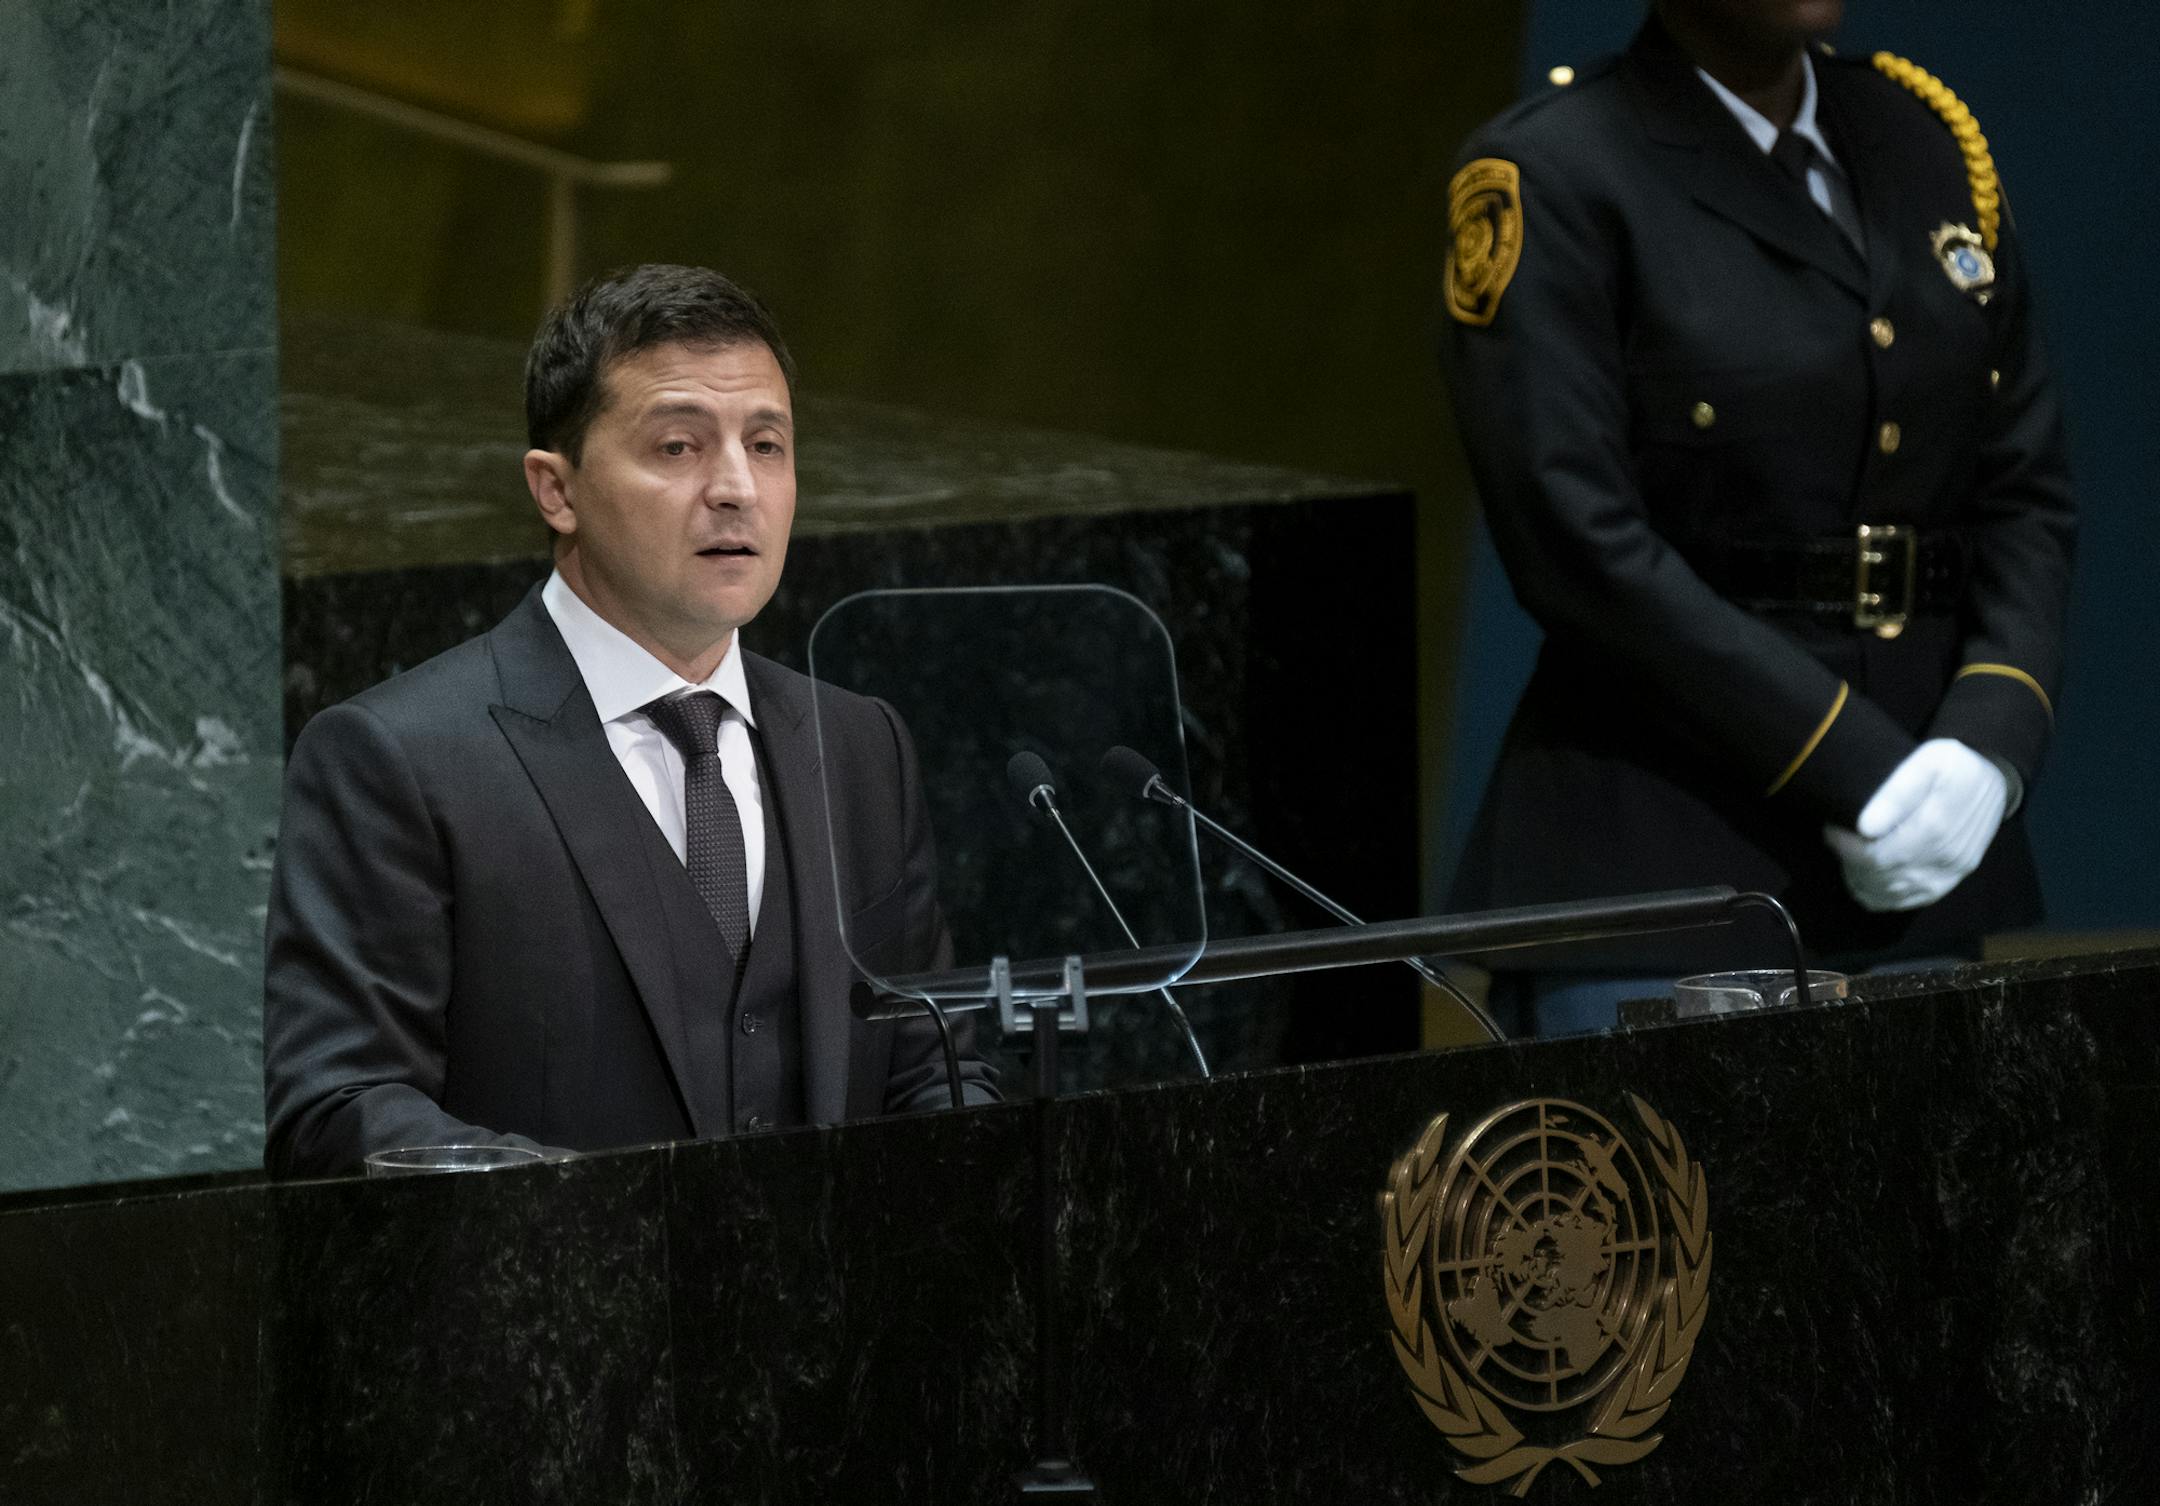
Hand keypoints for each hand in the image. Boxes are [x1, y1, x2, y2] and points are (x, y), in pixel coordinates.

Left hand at [1823, 739, 2008, 911]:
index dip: (1847, 849)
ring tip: (1849, 856)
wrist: (1994, 782)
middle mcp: (1945, 859)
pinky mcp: (1951, 881)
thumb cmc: (1955, 766)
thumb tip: (1865, 826)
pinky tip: (1867, 877)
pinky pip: (1909, 901)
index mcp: (1936, 829)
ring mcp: (1949, 874)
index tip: (1832, 830)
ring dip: (1862, 880)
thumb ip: (1897, 791)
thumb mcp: (1928, 761)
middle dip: (1851, 863)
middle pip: (1882, 878)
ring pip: (1893, 894)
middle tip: (1838, 840)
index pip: (1877, 856)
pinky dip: (1882, 895)